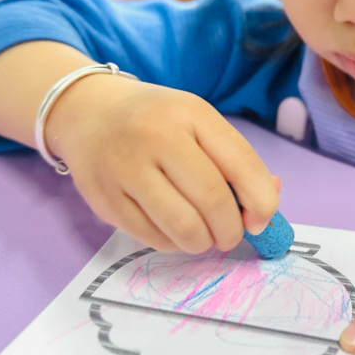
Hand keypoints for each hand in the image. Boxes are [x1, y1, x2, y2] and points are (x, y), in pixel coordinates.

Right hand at [45, 74, 279, 253]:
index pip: (240, 162)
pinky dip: (172, 243)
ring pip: (182, 227)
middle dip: (231, 229)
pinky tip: (172, 229)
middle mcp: (156, 136)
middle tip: (230, 234)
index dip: (260, 200)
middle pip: (211, 200)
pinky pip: (152, 238)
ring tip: (203, 235)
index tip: (261, 219)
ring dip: (203, 242)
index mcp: (190, 113)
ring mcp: (125, 168)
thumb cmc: (156, 122)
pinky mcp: (104, 198)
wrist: (88, 112)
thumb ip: (234, 162)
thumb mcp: (198, 123)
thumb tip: (265, 210)